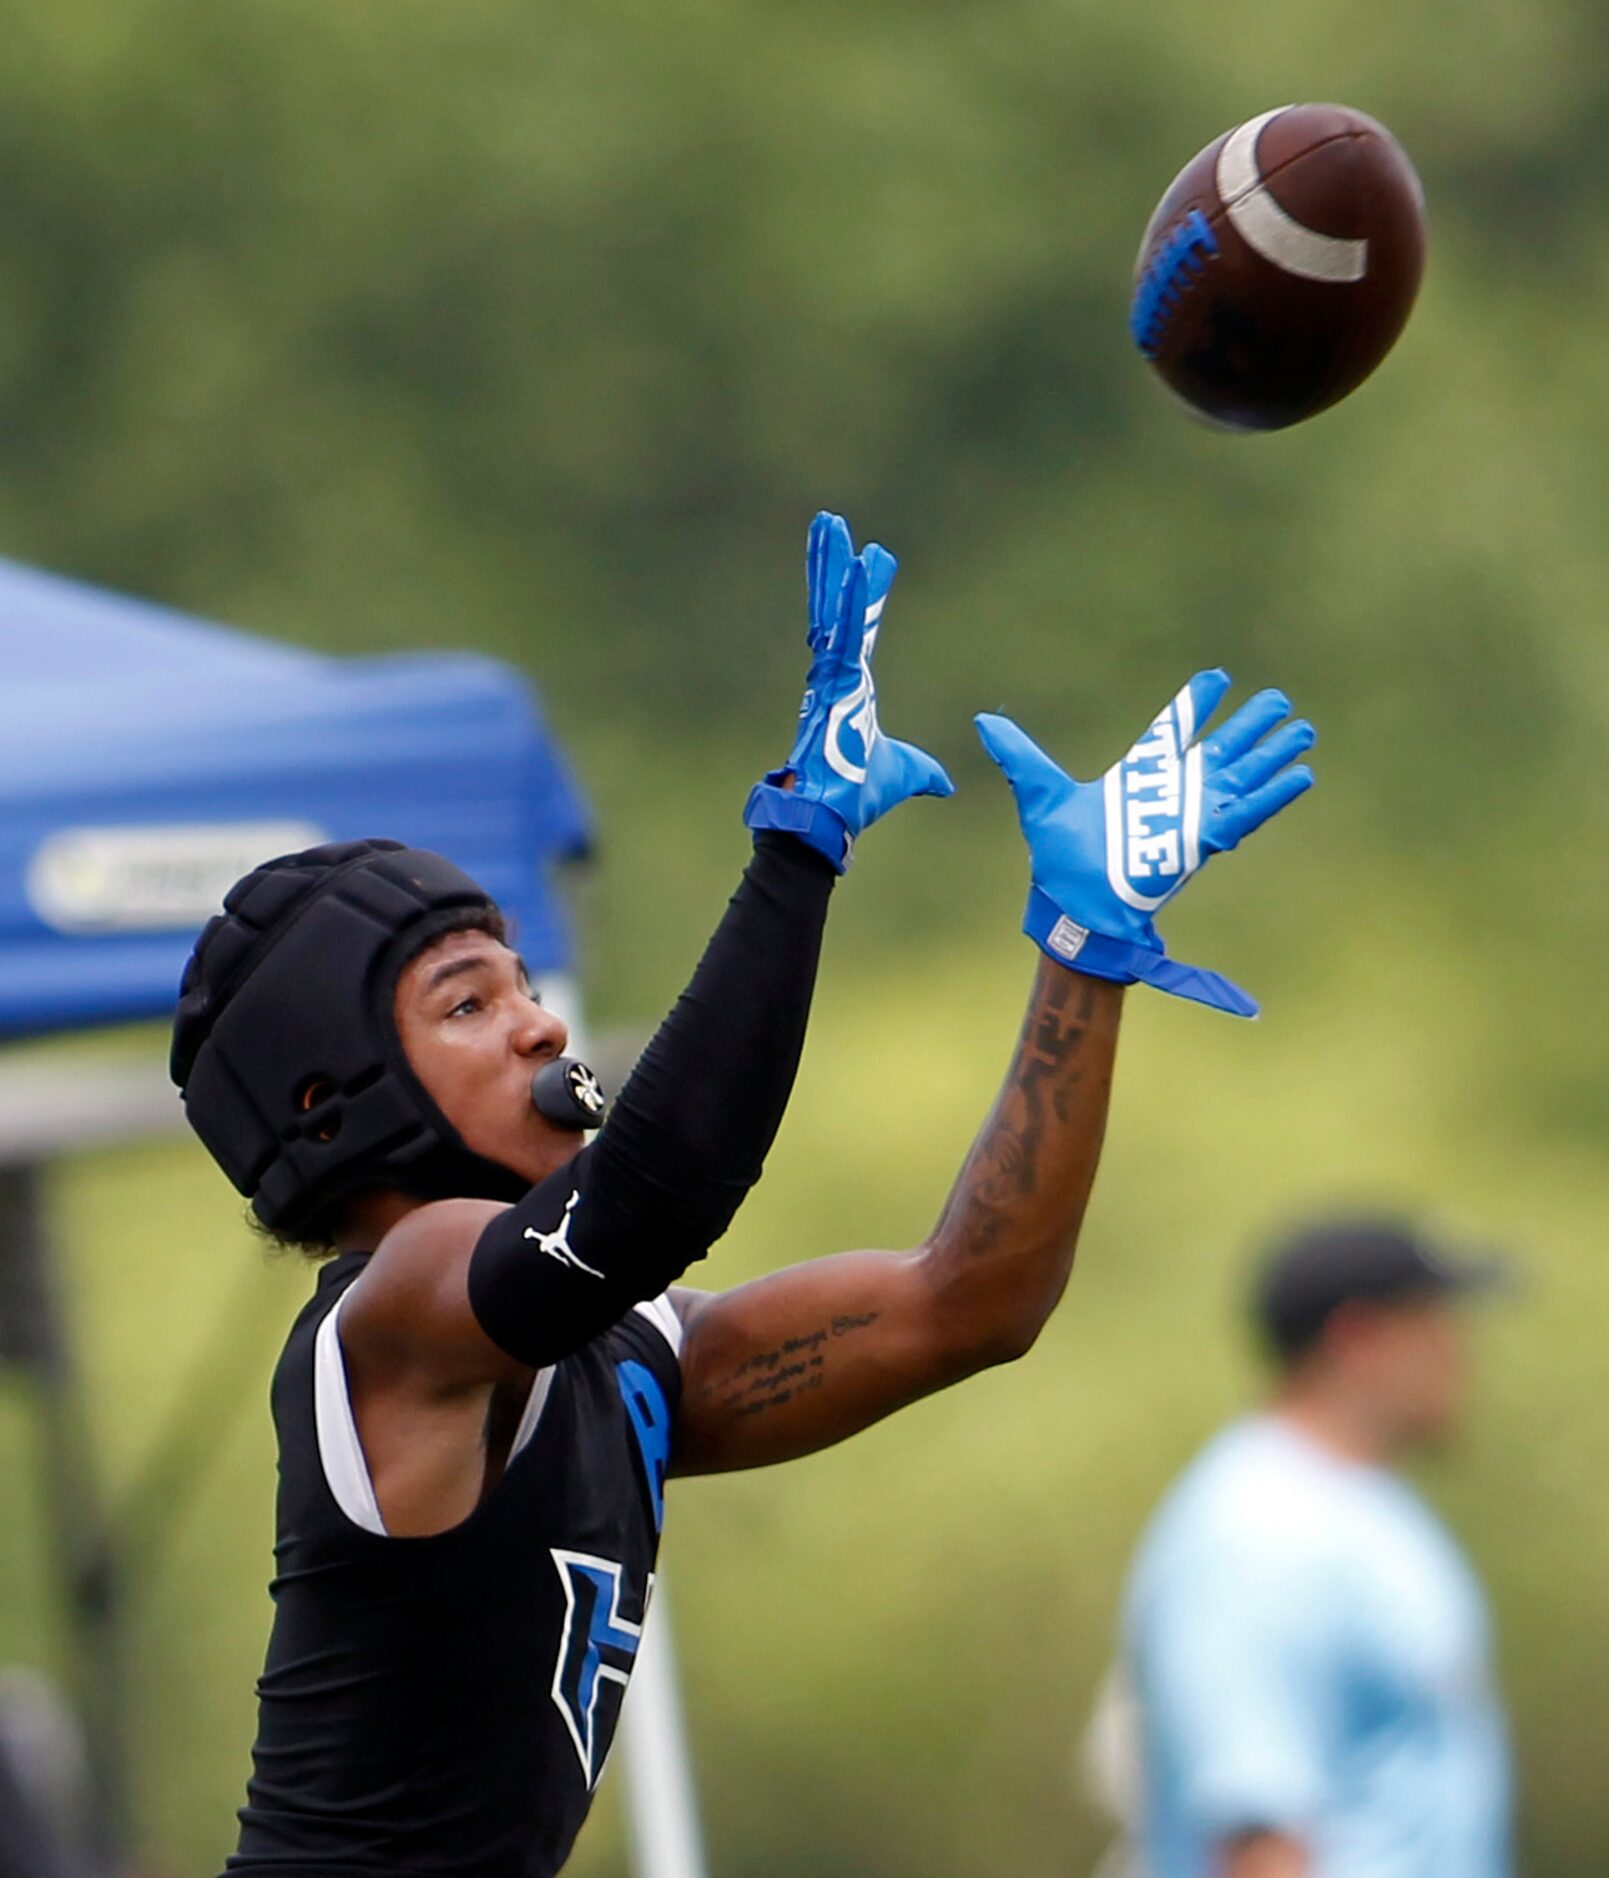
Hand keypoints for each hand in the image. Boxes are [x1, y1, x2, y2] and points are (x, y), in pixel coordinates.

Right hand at [744, 512, 952, 870]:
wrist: (830, 818)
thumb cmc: (854, 796)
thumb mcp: (902, 772)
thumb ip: (921, 770)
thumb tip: (944, 782)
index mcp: (849, 687)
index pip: (857, 629)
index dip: (863, 595)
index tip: (870, 560)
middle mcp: (835, 674)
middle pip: (835, 607)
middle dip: (832, 564)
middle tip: (832, 522)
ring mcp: (830, 675)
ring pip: (833, 608)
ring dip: (832, 564)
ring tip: (832, 523)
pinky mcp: (833, 681)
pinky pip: (845, 629)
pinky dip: (850, 596)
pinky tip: (858, 563)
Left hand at [976, 670, 1313, 1016]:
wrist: (1075, 904)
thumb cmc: (1060, 859)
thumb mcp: (1040, 796)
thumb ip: (1020, 757)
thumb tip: (985, 722)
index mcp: (1138, 776)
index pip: (1173, 730)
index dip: (1194, 705)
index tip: (1217, 678)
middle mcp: (1172, 792)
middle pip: (1220, 749)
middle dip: (1249, 725)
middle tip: (1277, 698)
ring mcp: (1191, 815)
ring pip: (1242, 776)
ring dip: (1271, 753)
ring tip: (1303, 728)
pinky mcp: (1202, 840)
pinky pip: (1247, 813)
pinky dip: (1273, 795)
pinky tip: (1300, 776)